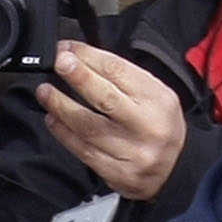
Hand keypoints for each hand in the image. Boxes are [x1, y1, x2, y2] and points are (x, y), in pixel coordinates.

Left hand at [38, 41, 191, 202]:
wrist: (176, 169)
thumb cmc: (159, 124)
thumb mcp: (154, 94)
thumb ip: (123, 78)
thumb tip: (81, 59)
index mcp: (158, 100)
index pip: (120, 72)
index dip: (89, 57)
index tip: (67, 48)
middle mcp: (147, 126)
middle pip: (106, 99)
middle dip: (78, 77)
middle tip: (58, 63)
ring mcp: (132, 153)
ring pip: (89, 127)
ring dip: (61, 107)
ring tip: (45, 92)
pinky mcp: (117, 173)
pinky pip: (84, 151)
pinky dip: (63, 133)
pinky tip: (52, 119)